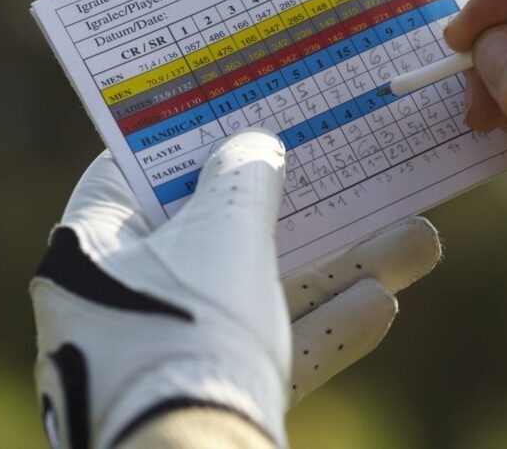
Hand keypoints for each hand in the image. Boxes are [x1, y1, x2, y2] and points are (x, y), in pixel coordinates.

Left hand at [31, 128, 439, 447]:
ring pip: (258, 292)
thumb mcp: (223, 235)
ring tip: (412, 240)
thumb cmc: (190, 332)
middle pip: (216, 232)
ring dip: (334, 268)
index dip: (184, 137)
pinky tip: (381, 304)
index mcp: (93, 249)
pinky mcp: (202, 394)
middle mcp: (120, 300)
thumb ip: (242, 178)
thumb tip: (255, 145)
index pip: (132, 171)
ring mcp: (163, 353)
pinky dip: (318, 327)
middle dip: (295, 207)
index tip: (232, 111)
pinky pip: (265, 347)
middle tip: (336, 166)